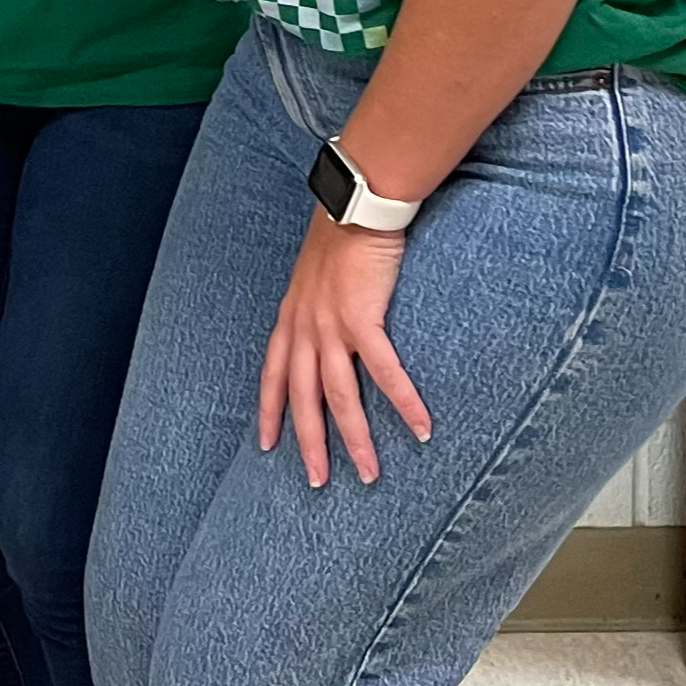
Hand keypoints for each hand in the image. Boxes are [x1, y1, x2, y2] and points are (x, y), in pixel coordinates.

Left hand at [258, 208, 431, 486]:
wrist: (356, 203)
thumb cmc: (341, 235)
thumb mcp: (315, 277)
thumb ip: (317, 306)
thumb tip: (328, 327)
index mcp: (291, 317)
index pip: (273, 374)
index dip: (269, 410)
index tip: (265, 444)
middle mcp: (304, 326)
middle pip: (302, 397)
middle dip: (308, 443)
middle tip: (318, 482)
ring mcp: (330, 324)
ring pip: (339, 395)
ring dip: (356, 438)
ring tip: (370, 474)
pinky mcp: (362, 318)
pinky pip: (384, 371)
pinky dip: (402, 402)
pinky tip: (420, 428)